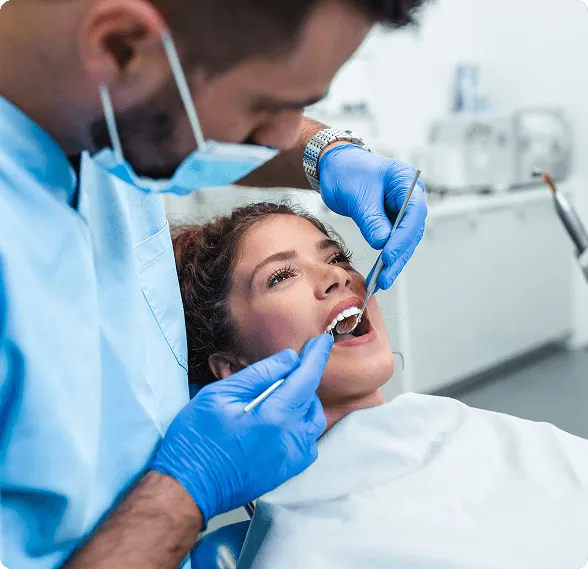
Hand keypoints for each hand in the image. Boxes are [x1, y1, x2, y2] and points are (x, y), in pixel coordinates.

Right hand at [150, 334, 332, 523]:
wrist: (189, 486)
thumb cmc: (197, 439)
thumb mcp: (220, 394)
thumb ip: (259, 374)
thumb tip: (288, 359)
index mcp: (274, 416)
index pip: (307, 378)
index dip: (317, 356)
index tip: (323, 341)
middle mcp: (290, 438)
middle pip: (310, 398)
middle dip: (300, 379)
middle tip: (278, 373)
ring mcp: (291, 458)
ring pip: (313, 420)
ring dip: (302, 402)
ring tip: (276, 397)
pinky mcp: (287, 471)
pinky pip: (307, 442)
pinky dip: (301, 426)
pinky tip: (279, 421)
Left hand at [318, 144, 427, 289]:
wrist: (336, 167)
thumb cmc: (346, 172)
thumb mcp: (357, 195)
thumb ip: (371, 219)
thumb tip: (382, 244)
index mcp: (407, 181)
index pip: (413, 213)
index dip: (402, 237)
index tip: (389, 255)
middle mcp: (410, 197)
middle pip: (411, 231)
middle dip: (399, 255)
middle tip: (385, 277)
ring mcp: (402, 210)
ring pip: (404, 241)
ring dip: (393, 262)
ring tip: (382, 281)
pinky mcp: (392, 221)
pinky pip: (392, 242)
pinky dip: (386, 258)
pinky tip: (379, 274)